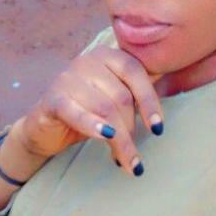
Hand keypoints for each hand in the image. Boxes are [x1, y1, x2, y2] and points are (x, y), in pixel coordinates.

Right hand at [14, 44, 164, 175]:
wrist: (46, 125)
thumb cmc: (90, 110)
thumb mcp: (116, 97)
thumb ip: (139, 92)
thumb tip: (170, 97)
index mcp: (108, 55)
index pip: (136, 72)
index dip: (150, 101)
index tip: (158, 129)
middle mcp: (87, 60)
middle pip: (121, 96)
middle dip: (132, 130)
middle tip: (134, 156)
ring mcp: (67, 77)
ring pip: (104, 108)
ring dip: (119, 140)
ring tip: (125, 161)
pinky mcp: (52, 98)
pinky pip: (76, 112)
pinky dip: (93, 126)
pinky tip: (106, 139)